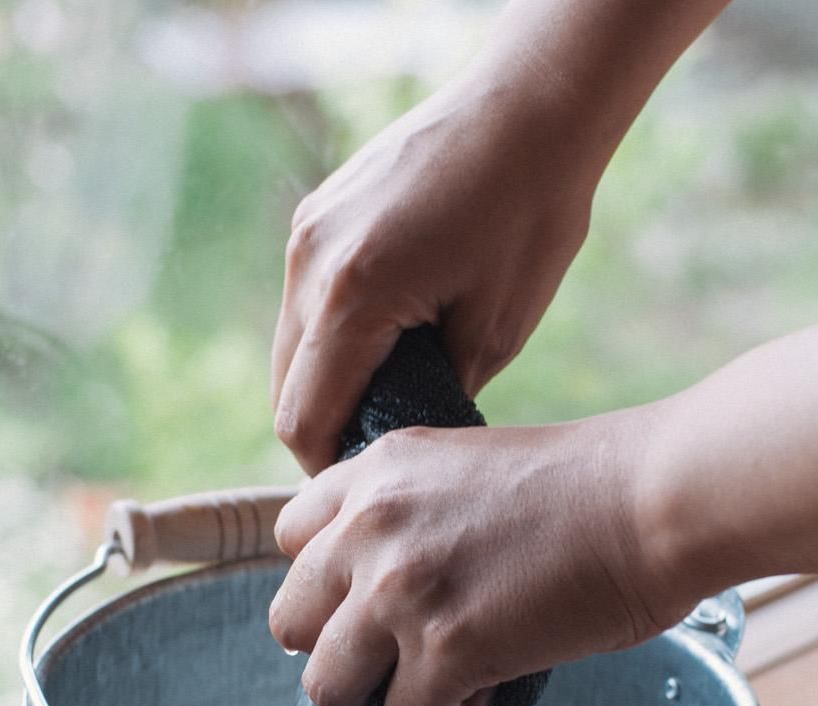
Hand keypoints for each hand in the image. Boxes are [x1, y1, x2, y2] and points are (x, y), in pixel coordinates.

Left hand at [268, 411, 693, 705]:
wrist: (656, 499)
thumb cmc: (590, 488)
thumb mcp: (466, 468)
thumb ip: (409, 513)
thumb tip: (382, 585)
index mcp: (375, 471)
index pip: (290, 539)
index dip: (331, 580)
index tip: (374, 597)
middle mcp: (370, 528)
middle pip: (291, 622)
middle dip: (343, 645)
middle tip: (401, 651)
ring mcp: (400, 591)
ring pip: (327, 686)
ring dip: (381, 694)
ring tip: (439, 681)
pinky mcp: (445, 650)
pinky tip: (483, 691)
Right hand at [271, 78, 598, 473]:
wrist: (530, 107)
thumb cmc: (530, 212)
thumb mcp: (495, 329)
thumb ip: (435, 394)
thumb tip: (404, 439)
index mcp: (351, 297)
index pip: (304, 422)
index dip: (331, 470)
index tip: (372, 486)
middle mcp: (310, 262)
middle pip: (286, 389)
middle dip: (327, 427)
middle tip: (388, 450)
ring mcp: (306, 232)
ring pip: (290, 343)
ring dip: (329, 378)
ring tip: (395, 390)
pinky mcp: (316, 212)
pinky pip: (306, 298)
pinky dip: (334, 331)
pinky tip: (392, 334)